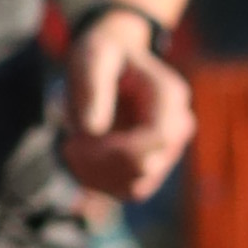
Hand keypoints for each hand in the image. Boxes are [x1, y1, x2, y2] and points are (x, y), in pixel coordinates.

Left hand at [57, 4, 194, 208]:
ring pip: (137, 187)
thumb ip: (92, 88)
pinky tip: (80, 159)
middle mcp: (178, 126)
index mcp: (170, 95)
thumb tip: (93, 129)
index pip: (158, 137)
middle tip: (69, 144)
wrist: (113, 63)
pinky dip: (99, 182)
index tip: (79, 138)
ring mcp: (168, 150)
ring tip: (72, 148)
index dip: (117, 148)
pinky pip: (129, 191)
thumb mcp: (91, 58)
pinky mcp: (152, 167)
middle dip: (99, 161)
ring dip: (97, 175)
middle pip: (145, 166)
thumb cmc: (103, 56)